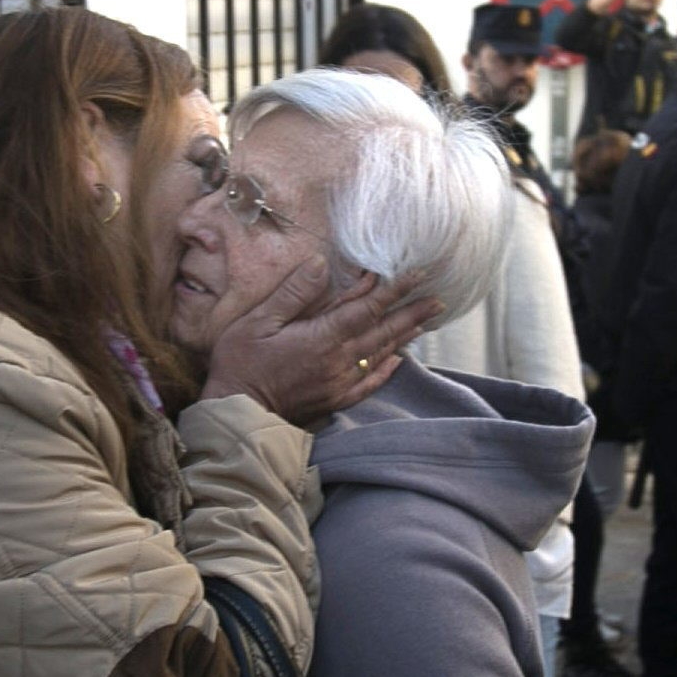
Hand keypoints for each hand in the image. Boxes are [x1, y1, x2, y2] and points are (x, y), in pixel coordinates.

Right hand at [199, 264, 440, 424]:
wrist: (238, 413)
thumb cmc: (241, 363)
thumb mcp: (259, 319)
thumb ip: (294, 292)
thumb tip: (321, 263)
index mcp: (323, 338)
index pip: (367, 308)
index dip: (395, 290)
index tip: (418, 275)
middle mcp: (339, 361)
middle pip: (383, 332)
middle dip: (413, 314)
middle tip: (439, 300)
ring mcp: (339, 383)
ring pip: (380, 356)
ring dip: (404, 336)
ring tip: (424, 322)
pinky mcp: (334, 400)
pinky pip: (368, 384)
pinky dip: (386, 370)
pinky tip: (397, 360)